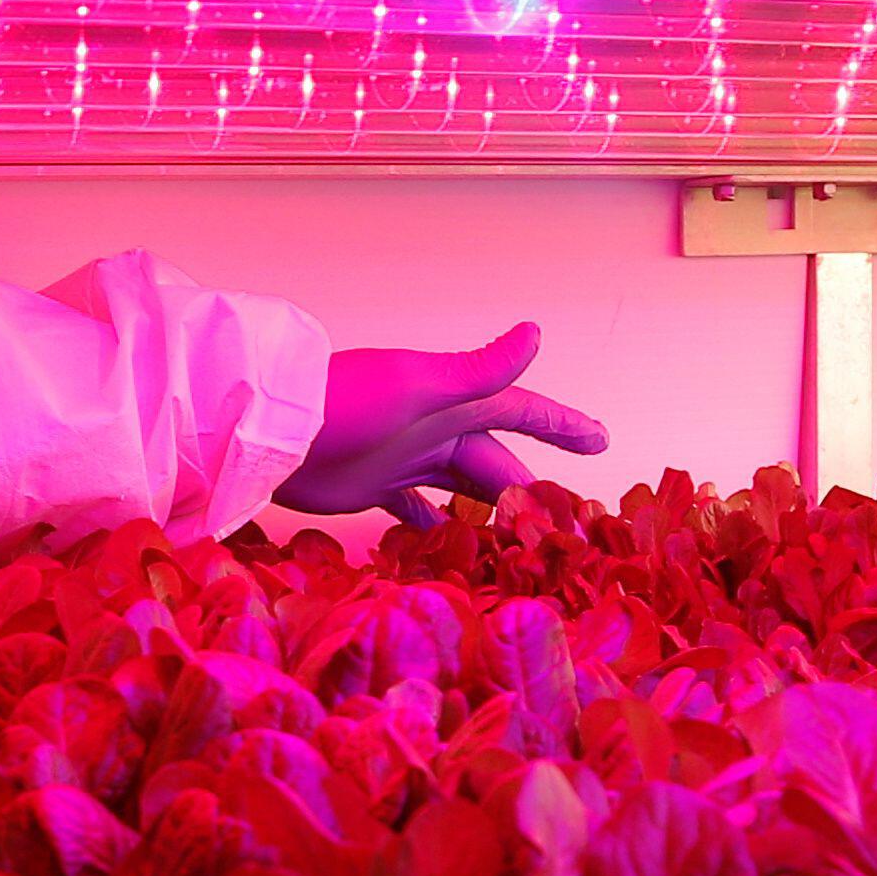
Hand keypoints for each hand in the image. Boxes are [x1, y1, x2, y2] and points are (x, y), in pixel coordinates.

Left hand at [275, 324, 608, 524]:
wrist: (275, 433)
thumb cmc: (345, 404)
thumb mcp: (419, 386)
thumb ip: (477, 370)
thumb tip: (534, 333)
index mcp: (453, 403)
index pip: (521, 410)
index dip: (561, 425)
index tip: (601, 441)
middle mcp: (435, 429)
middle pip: (497, 460)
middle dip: (532, 486)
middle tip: (570, 521)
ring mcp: (405, 459)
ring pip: (463, 486)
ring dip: (490, 506)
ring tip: (521, 538)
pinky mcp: (374, 487)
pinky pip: (416, 507)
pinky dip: (435, 522)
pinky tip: (449, 542)